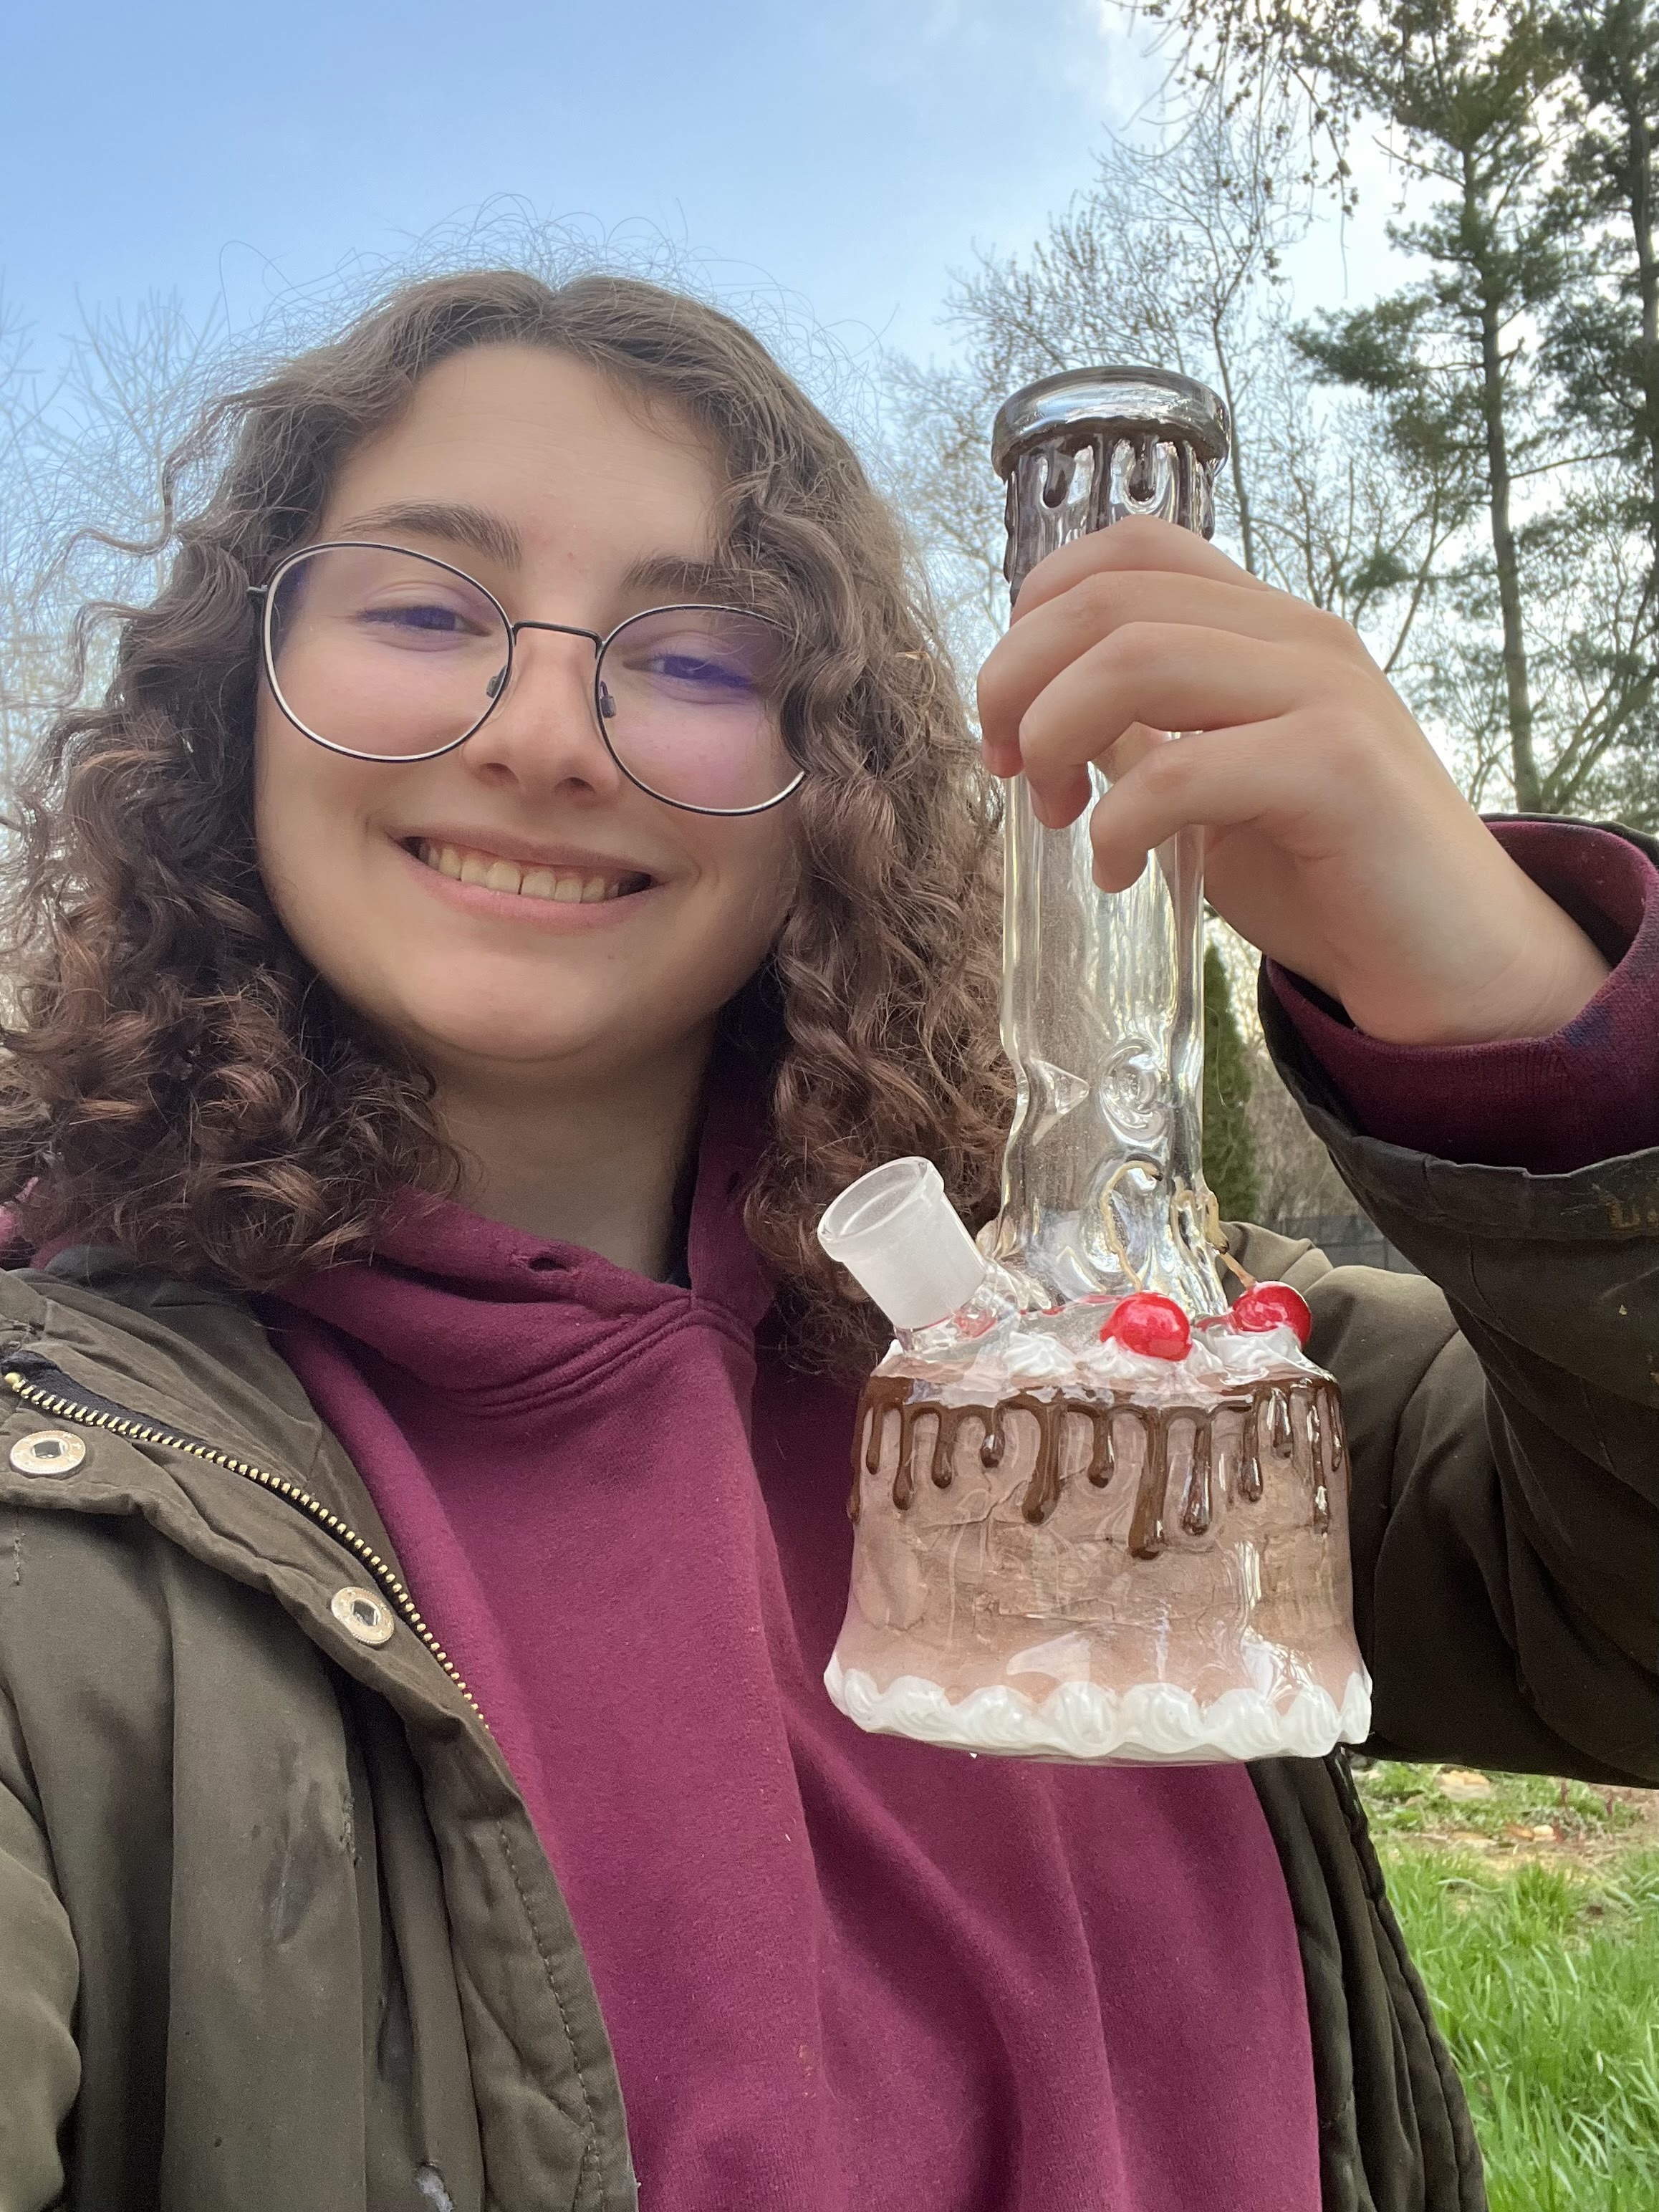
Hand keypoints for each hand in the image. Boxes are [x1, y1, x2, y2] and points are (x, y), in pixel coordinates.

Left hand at [976, 516, 1609, 1045]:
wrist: (1454, 963)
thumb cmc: (1325, 878)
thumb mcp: (1211, 787)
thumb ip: (1144, 735)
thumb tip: (1038, 715)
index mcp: (1267, 626)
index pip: (1129, 548)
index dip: (1035, 611)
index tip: (1005, 710)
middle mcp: (1300, 635)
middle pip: (1110, 599)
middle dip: (1018, 680)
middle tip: (1006, 770)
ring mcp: (1326, 692)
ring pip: (1136, 658)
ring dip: (1055, 737)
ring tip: (1055, 815)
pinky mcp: (1339, 768)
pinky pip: (1183, 767)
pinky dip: (1119, 823)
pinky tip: (1116, 873)